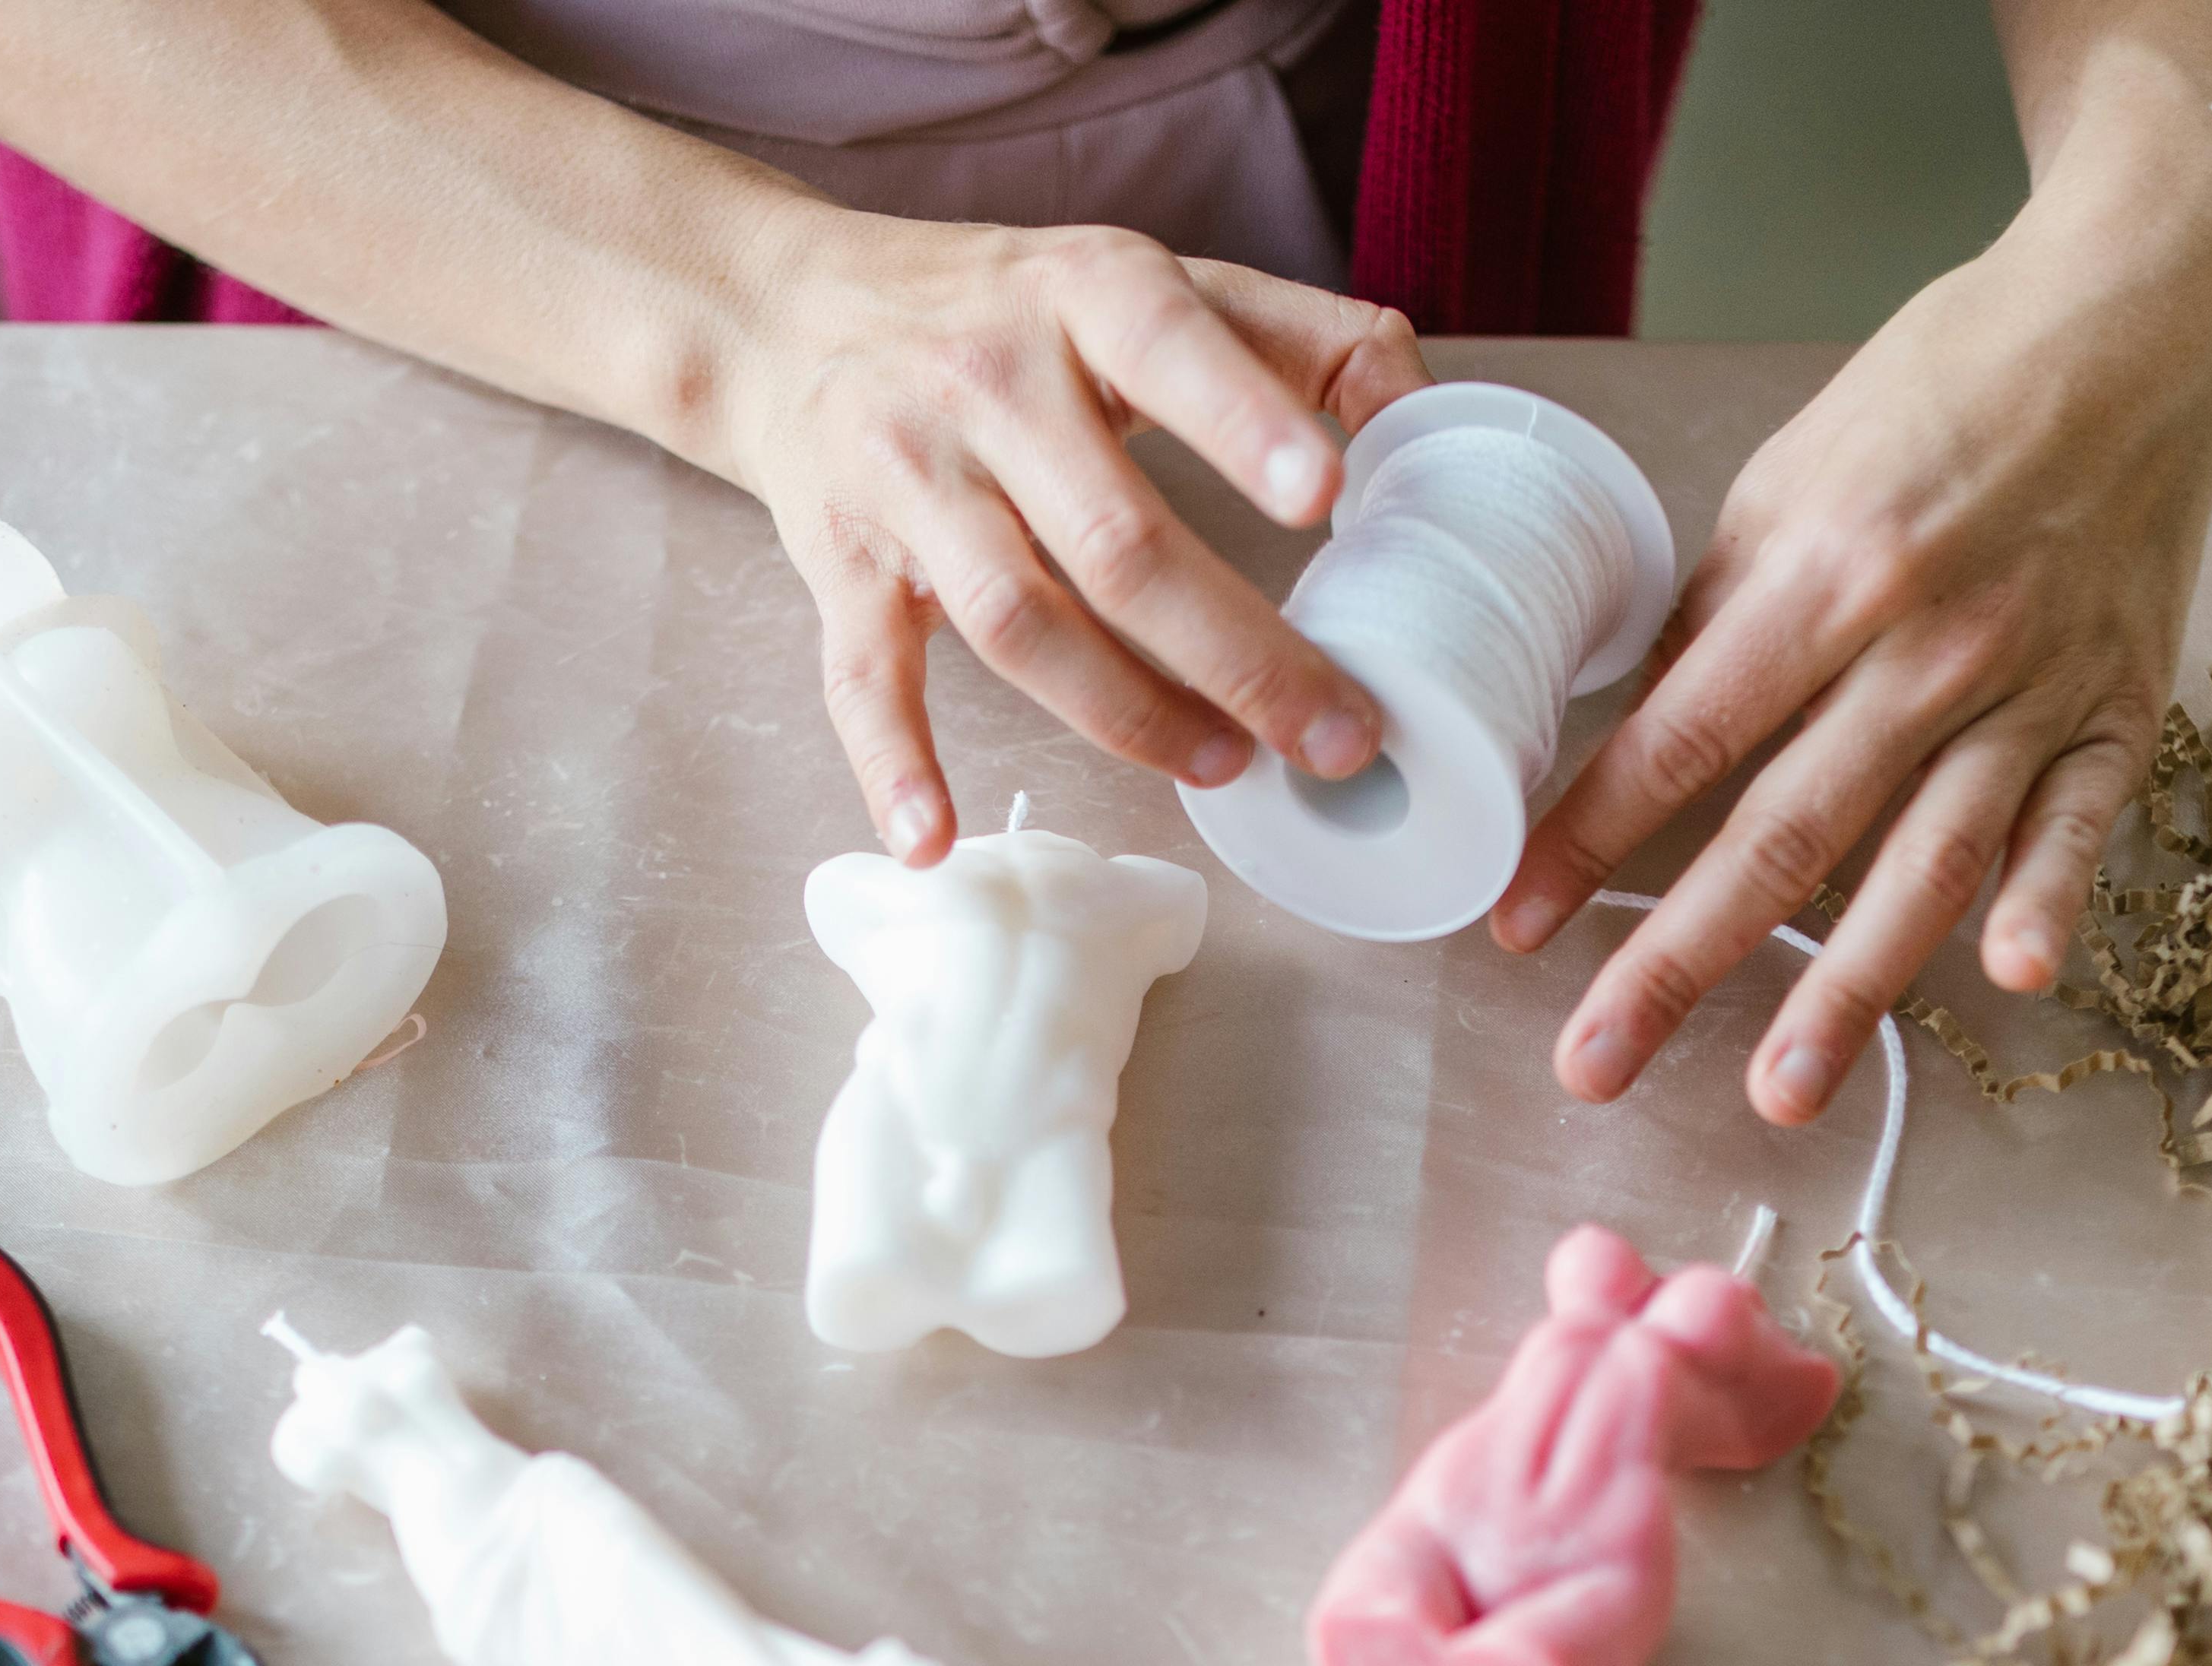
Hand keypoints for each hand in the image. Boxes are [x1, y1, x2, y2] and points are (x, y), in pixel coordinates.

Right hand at [703, 216, 1433, 862]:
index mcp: (1084, 296)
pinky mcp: (841, 563)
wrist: (791, 315)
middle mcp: (987, 383)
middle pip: (1116, 540)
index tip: (1325, 496)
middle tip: (1333, 735)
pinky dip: (892, 762)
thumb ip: (1291, 337)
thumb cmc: (1007, 310)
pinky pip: (862, 674)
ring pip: (1019, 622)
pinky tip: (934, 839)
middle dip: (1237, 653)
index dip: (1244, 423)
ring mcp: (908, 481)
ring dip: (1127, 715)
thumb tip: (1420, 414)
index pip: (1169, 347)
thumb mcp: (1144, 280)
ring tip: (1224, 767)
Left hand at [1488, 193, 2211, 1119]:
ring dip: (1846, 990)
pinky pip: (2076, 821)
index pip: (1679, 742)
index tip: (1519, 926)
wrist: (2143, 319)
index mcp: (1826, 574)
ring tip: (1777, 1092)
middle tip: (1595, 1065)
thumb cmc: (1952, 385)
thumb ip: (1724, 610)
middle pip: (1785, 833)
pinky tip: (2006, 978)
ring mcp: (2030, 683)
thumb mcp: (1796, 473)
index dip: (1588, 842)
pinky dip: (2049, 899)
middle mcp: (1926, 644)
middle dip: (1679, 962)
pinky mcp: (2117, 705)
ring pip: (1923, 862)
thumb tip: (1643, 729)